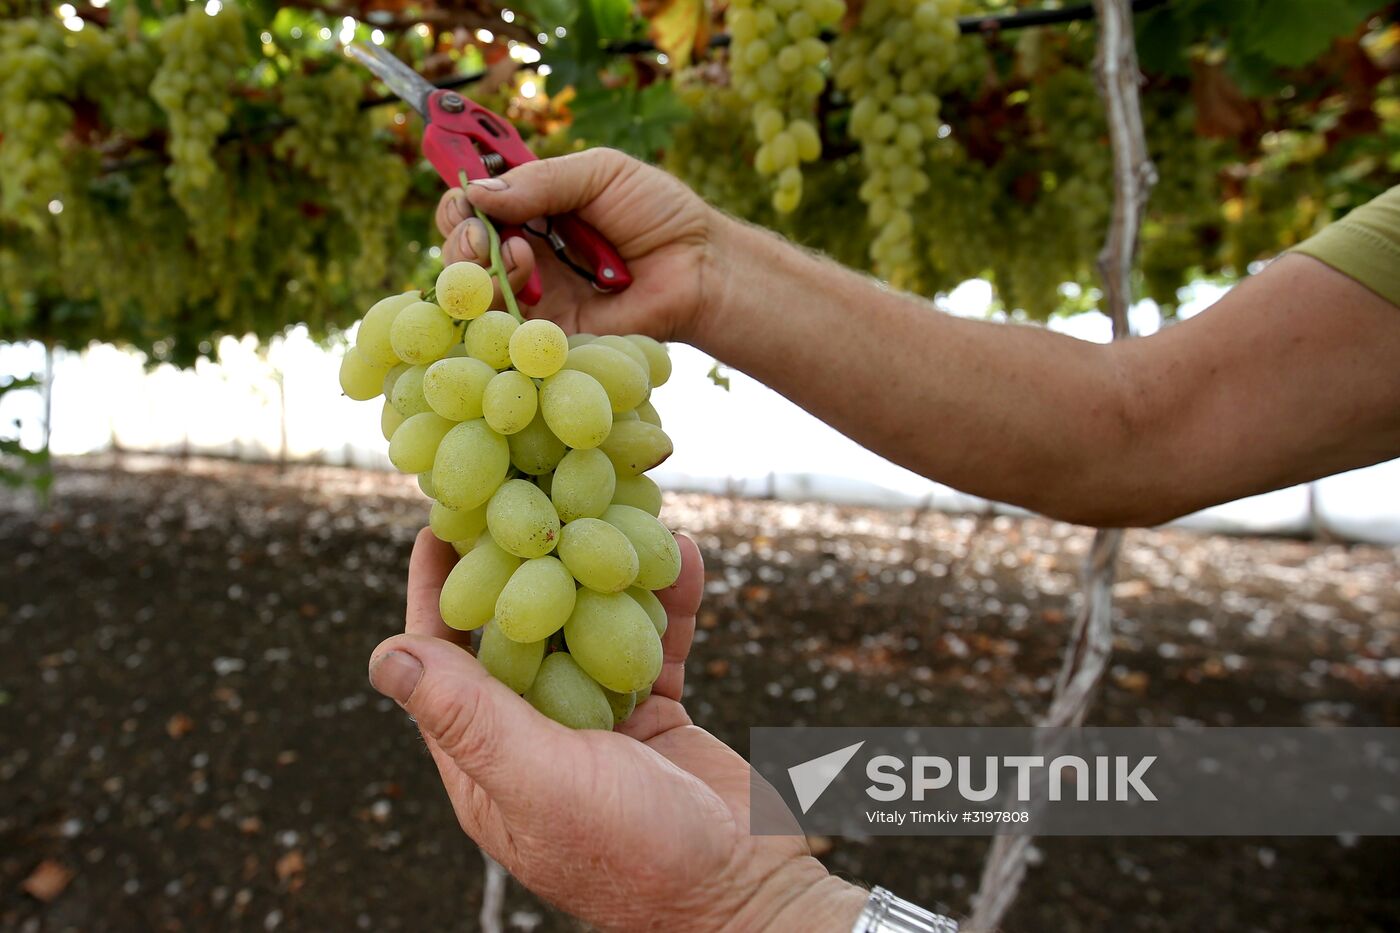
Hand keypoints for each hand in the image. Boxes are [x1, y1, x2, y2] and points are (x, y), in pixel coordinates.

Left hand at [368, 529, 865, 932]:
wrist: (748, 896)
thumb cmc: (636, 854)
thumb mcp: (542, 782)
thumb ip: (469, 718)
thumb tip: (382, 656)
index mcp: (487, 759)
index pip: (444, 659)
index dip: (439, 586)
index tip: (441, 515)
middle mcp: (535, 734)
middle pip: (518, 626)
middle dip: (526, 555)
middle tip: (533, 483)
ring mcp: (599, 723)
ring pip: (588, 622)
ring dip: (601, 564)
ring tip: (614, 500)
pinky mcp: (658, 716)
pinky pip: (655, 640)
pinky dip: (667, 598)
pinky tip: (681, 551)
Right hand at [434, 148, 721, 341]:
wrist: (700, 267)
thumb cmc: (659, 214)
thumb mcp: (600, 174)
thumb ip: (542, 180)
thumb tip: (479, 192)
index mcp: (531, 211)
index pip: (471, 207)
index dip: (460, 202)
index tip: (469, 197)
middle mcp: (524, 254)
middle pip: (461, 251)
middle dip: (461, 239)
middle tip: (486, 234)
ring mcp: (534, 298)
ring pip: (472, 294)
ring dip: (479, 271)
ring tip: (519, 256)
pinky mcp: (548, 337)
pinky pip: (504, 333)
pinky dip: (499, 311)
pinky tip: (526, 289)